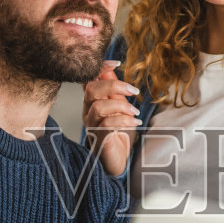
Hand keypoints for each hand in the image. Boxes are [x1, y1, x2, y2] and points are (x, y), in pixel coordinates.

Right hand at [83, 60, 139, 176]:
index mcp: (92, 101)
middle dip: (115, 86)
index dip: (100, 68)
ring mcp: (91, 125)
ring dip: (122, 106)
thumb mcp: (117, 107)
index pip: (89, 79)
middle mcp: (88, 111)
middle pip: (92, 89)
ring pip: (99, 107)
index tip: (117, 62)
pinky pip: (107, 124)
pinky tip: (135, 123)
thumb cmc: (116, 133)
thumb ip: (112, 90)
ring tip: (135, 113)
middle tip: (134, 90)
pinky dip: (124, 121)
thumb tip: (111, 70)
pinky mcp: (98, 138)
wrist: (116, 160)